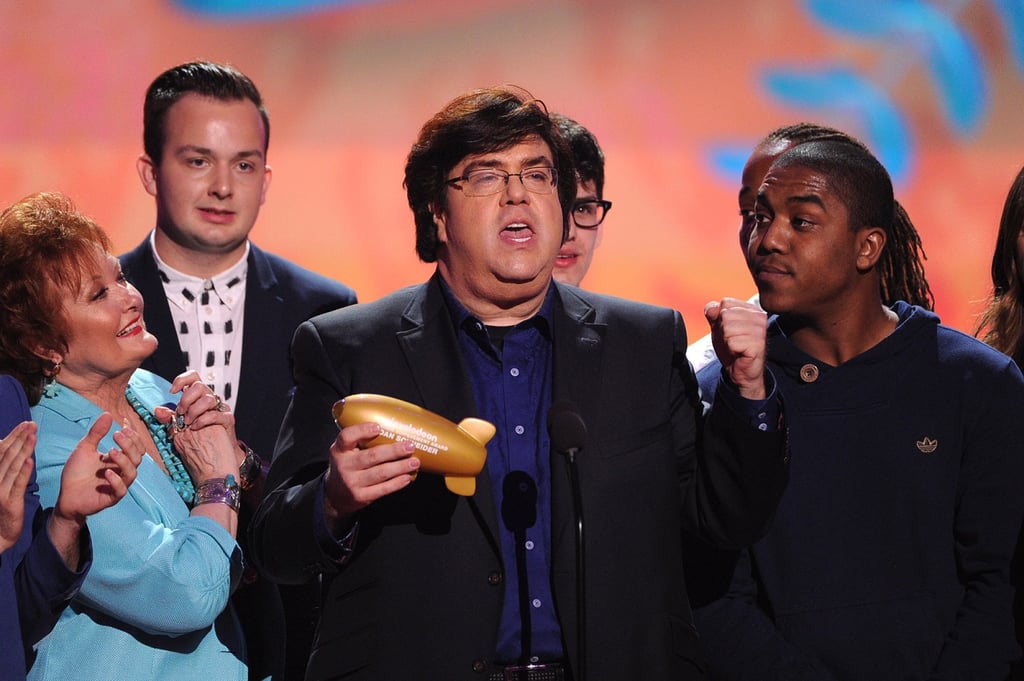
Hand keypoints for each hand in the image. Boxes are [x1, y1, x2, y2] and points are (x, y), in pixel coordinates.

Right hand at [0, 421, 36, 553]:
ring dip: (23, 449)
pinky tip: (31, 461)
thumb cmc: (0, 508)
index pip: (2, 451)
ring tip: (33, 435)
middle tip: (32, 424)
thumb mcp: (2, 486)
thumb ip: (6, 469)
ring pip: (12, 466)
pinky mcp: (9, 502)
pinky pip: (17, 485)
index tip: (25, 424)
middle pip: (7, 455)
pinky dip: (24, 472)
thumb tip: (12, 449)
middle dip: (20, 438)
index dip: (13, 436)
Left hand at [53, 412, 142, 522]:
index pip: (135, 445)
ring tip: (111, 451)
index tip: (124, 423)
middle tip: (116, 435)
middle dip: (130, 444)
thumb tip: (108, 414)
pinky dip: (117, 480)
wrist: (65, 496)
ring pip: (132, 472)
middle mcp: (121, 471)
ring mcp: (118, 484)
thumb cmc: (76, 473)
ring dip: (124, 460)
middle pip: (138, 457)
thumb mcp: (84, 448)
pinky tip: (107, 473)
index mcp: (118, 459)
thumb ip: (96, 433)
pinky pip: (121, 489)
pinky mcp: (111, 497)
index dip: (133, 434)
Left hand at [164, 371, 236, 441]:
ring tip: (189, 423)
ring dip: (194, 411)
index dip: (182, 380)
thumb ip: (169, 418)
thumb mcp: (180, 426)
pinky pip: (215, 414)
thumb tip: (157, 411)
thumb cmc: (200, 438)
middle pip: (199, 386)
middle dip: (186, 400)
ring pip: (207, 399)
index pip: (193, 377)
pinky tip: (196, 427)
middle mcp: (211, 399)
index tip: (173, 391)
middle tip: (182, 413)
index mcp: (199, 397)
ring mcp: (220, 408)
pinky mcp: (227, 419)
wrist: (217, 455)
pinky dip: (202, 421)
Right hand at [323, 422, 419, 534]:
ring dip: (400, 467)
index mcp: (339, 450)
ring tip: (414, 462)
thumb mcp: (345, 451)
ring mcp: (352, 483)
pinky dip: (397, 483)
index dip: (362, 431)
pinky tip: (407, 477)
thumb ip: (360, 441)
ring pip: (380, 473)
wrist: (335, 495)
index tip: (378, 427)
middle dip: (393, 451)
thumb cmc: (347, 466)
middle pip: (371, 456)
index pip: (346, 437)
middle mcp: (344, 466)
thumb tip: (394, 429)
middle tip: (410, 446)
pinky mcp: (361, 497)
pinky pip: (382, 489)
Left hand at [704, 297, 768, 399]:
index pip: (725, 302)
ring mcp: (760, 329)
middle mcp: (759, 316)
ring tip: (735, 346)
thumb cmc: (733, 348)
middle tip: (732, 340)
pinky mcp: (758, 343)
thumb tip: (711, 308)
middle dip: (723, 330)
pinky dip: (731, 349)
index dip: (720, 318)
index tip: (729, 330)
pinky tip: (739, 352)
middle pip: (725, 315)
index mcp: (751, 309)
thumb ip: (713, 314)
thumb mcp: (719, 327)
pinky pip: (732, 342)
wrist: (740, 370)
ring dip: (727, 340)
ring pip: (727, 328)